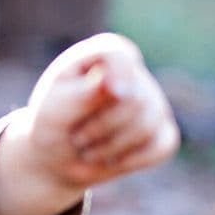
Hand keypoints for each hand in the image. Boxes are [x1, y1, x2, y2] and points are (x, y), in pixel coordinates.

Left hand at [23, 32, 178, 189]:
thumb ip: (78, 95)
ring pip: (148, 126)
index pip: (119, 55)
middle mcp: (133, 74)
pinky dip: (133, 160)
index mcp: (102, 55)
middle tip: (76, 138)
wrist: (58, 157)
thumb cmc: (52, 125)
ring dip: (111, 147)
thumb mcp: (53, 111)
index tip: (114, 92)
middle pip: (135, 100)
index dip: (121, 72)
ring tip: (87, 150)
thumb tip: (106, 81)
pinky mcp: (163, 130)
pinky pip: (162, 146)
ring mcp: (153, 102)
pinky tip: (112, 160)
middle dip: (101, 126)